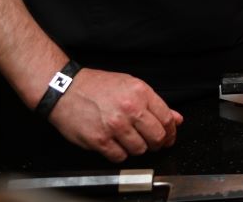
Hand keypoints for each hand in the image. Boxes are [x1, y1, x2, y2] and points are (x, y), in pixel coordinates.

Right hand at [46, 68, 183, 161]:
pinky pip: (119, 156)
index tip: (168, 136)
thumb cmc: (97, 86)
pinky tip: (115, 144)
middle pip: (157, 136)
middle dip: (158, 143)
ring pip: (140, 149)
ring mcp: (114, 126)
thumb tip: (176, 119)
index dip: (170, 132)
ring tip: (130, 140)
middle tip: (152, 143)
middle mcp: (130, 109)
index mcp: (140, 93)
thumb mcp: (130, 86)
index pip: (167, 119)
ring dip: (138, 149)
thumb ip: (155, 104)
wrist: (65, 89)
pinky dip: (120, 154)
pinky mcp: (99, 140)